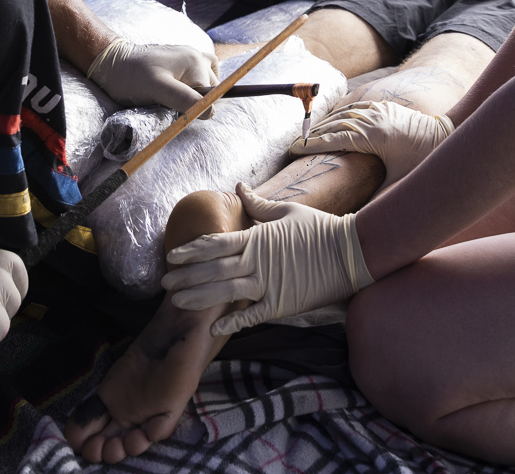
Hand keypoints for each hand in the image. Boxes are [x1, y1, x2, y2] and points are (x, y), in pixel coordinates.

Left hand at [87, 37, 216, 112]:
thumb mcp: (158, 91)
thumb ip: (185, 100)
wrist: (111, 62)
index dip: (193, 107)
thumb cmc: (131, 77)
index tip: (172, 107)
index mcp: (195, 63)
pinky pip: (200, 72)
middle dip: (194, 100)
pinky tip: (181, 89)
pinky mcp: (182, 59)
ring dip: (196, 93)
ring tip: (174, 97)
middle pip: (210, 89)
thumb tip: (211, 112)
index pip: (210, 96)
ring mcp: (190, 55)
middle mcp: (197, 55)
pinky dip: (195, 83)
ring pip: (208, 81)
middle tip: (169, 102)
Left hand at [161, 184, 372, 335]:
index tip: (172, 256)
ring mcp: (268, 284)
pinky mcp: (281, 303)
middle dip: (185, 277)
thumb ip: (258, 204)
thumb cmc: (319, 228)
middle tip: (164, 284)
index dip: (191, 250)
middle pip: (213, 270)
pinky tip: (213, 327)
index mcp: (257, 237)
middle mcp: (257, 261)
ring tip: (177, 303)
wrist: (350, 252)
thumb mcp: (287, 211)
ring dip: (199, 298)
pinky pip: (252, 315)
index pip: (215, 243)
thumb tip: (239, 187)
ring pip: (225, 292)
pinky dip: (232, 321)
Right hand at [292, 100, 451, 185]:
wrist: (449, 137)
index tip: (293, 151)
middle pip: (335, 123)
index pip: (333, 139)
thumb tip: (358, 222)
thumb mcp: (399, 185)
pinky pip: (359, 106)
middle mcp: (373, 118)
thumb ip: (377, 201)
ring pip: (345, 112)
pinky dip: (343, 112)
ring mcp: (381, 109)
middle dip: (314, 133)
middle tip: (294, 144)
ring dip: (327, 122)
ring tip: (310, 133)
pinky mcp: (388, 107)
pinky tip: (336, 119)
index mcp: (372, 136)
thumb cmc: (425, 162)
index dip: (311, 145)